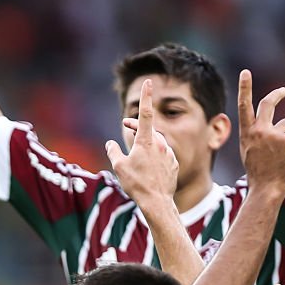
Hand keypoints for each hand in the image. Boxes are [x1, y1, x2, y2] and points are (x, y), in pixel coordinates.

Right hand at [106, 79, 178, 206]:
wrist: (157, 202)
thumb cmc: (137, 184)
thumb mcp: (119, 167)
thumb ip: (113, 152)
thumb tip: (110, 143)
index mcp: (145, 141)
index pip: (145, 114)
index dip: (146, 97)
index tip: (148, 82)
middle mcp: (160, 144)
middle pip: (149, 129)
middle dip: (137, 125)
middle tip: (126, 125)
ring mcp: (169, 154)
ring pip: (157, 142)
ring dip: (146, 142)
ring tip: (136, 154)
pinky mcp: (174, 164)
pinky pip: (163, 155)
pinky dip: (155, 156)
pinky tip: (149, 168)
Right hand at [238, 70, 284, 197]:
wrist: (266, 190)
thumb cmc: (259, 175)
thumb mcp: (251, 152)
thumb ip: (257, 137)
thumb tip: (273, 127)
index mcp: (246, 134)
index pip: (244, 106)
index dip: (245, 88)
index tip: (245, 73)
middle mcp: (257, 131)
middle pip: (268, 104)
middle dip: (277, 95)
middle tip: (283, 91)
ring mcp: (271, 134)